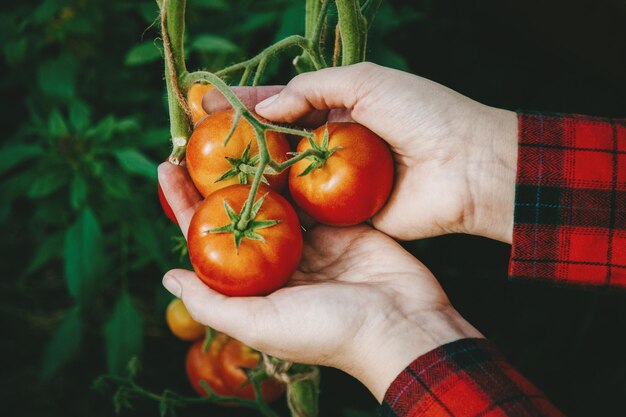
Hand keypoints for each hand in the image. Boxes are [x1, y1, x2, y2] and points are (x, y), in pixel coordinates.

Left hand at [158, 162, 481, 401]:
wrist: (402, 325)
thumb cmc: (329, 331)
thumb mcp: (262, 324)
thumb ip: (212, 303)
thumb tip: (167, 276)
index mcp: (256, 285)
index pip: (209, 239)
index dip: (185, 204)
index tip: (165, 167)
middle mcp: (280, 262)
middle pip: (239, 211)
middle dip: (217, 177)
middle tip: (197, 138)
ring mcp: (313, 242)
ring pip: (277, 196)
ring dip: (256, 165)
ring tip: (235, 130)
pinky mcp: (343, 225)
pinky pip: (315, 192)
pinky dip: (299, 169)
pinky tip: (282, 140)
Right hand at [202, 62, 517, 242]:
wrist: (467, 168)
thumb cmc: (424, 114)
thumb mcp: (368, 81)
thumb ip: (313, 89)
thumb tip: (267, 107)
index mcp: (340, 106)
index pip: (281, 101)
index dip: (243, 103)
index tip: (203, 103)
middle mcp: (332, 143)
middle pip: (274, 140)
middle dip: (235, 140)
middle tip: (190, 142)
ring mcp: (335, 180)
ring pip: (282, 176)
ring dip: (247, 174)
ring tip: (202, 174)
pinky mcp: (342, 214)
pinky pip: (302, 208)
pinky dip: (274, 206)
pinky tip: (239, 205)